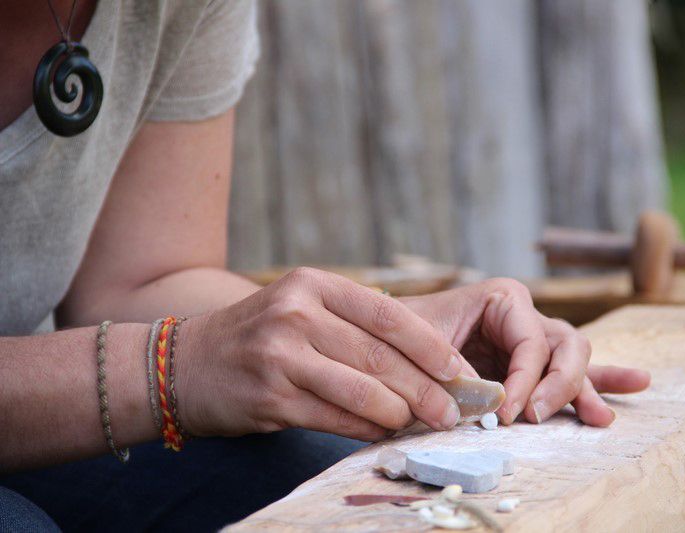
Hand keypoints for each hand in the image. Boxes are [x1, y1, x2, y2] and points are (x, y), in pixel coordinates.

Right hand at [176, 268, 466, 440]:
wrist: (185, 363)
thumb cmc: (260, 336)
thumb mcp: (302, 308)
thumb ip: (354, 326)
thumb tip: (422, 362)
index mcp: (314, 285)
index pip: (388, 314)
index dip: (430, 346)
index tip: (460, 369)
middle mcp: (296, 314)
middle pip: (380, 356)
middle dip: (426, 387)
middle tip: (453, 409)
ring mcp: (280, 356)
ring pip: (362, 390)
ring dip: (401, 412)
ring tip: (423, 422)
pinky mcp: (270, 397)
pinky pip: (335, 418)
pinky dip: (367, 429)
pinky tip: (384, 431)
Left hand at [399, 278, 650, 426]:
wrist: (388, 337)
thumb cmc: (403, 331)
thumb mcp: (420, 340)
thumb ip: (452, 367)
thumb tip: (486, 401)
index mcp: (503, 300)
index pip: (531, 343)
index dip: (524, 381)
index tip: (504, 415)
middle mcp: (525, 317)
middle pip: (566, 346)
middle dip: (560, 384)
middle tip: (536, 415)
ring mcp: (531, 342)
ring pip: (574, 361)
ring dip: (590, 388)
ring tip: (603, 417)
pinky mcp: (530, 367)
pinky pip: (568, 374)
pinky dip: (594, 385)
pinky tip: (629, 391)